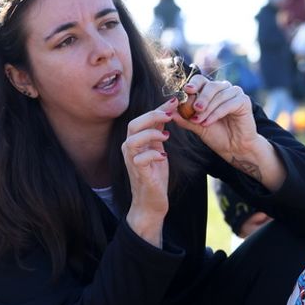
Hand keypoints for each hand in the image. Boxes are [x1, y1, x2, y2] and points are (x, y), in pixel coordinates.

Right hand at [121, 99, 174, 243]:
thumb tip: (168, 112)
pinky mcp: (138, 173)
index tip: (174, 102)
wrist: (151, 202)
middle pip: (133, 125)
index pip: (142, 119)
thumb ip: (159, 133)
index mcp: (135, 142)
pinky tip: (164, 155)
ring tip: (166, 135)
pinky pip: (140, 159)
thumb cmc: (154, 176)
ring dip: (151, 134)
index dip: (157, 109)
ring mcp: (132, 161)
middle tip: (170, 113)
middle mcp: (129, 149)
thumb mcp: (158, 150)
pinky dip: (153, 154)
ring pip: (132, 140)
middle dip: (152, 116)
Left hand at [173, 75, 266, 175]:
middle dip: (201, 98)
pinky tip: (208, 123)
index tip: (186, 90)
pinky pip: (229, 104)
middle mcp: (224, 88)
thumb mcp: (197, 125)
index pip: (201, 80)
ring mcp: (235, 93)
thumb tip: (170, 111)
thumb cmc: (216, 135)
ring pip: (219, 95)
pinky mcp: (244, 101)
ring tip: (199, 121)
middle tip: (194, 109)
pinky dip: (217, 113)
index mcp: (212, 90)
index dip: (193, 84)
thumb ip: (185, 117)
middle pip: (210, 86)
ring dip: (208, 109)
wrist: (234, 148)